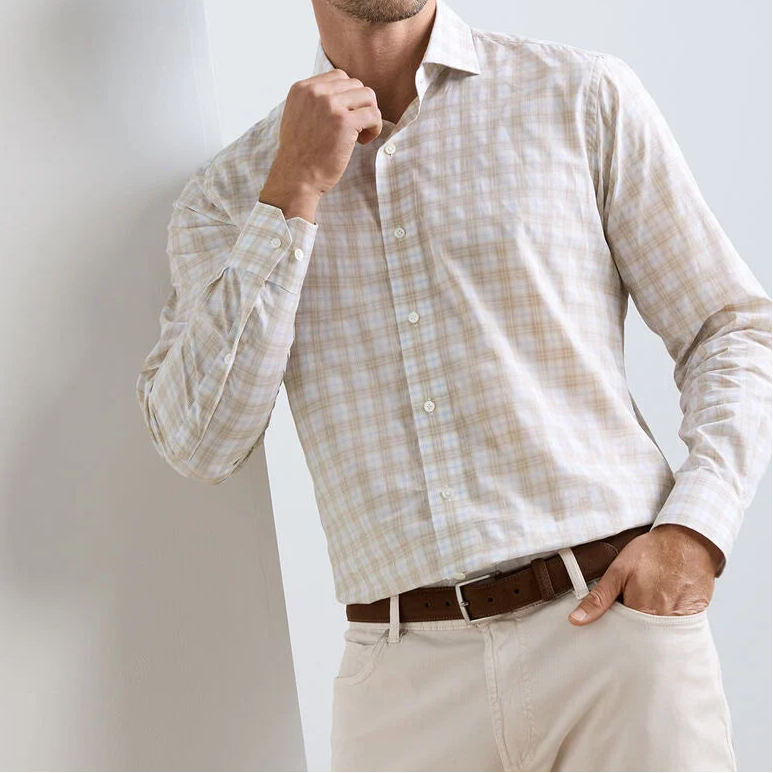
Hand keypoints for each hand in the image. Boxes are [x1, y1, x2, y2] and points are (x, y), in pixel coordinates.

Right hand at [259, 68, 381, 221]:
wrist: (295, 177)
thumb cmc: (300, 154)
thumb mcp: (298, 116)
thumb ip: (314, 101)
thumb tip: (341, 94)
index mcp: (302, 88)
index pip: (338, 76)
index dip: (348, 97)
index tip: (345, 117)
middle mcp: (315, 92)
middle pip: (355, 84)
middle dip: (360, 106)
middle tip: (355, 128)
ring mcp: (330, 105)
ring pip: (367, 96)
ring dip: (370, 114)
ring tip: (361, 134)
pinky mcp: (344, 122)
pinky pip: (373, 114)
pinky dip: (375, 127)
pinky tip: (363, 141)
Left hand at [568, 524, 723, 624]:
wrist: (687, 541)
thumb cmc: (652, 552)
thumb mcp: (618, 570)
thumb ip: (599, 598)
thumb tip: (577, 619)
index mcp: (641, 610)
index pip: (622, 637)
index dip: (613, 635)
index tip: (607, 631)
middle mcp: (663, 621)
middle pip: (641, 641)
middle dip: (631, 637)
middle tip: (627, 618)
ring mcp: (682, 622)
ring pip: (659, 639)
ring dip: (649, 634)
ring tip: (644, 612)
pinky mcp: (694, 618)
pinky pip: (677, 633)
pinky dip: (667, 629)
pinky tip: (662, 613)